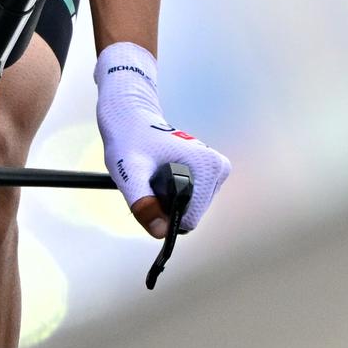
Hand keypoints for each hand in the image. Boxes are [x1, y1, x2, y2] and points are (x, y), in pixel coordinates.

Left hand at [95, 42, 230, 236]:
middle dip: (166, 204)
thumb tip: (161, 232)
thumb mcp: (130, 172)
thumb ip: (143, 202)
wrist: (130, 116)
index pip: (189, 218)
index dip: (163, 212)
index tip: (148, 188)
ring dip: (168, 199)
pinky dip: (172, 193)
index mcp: (209, 166)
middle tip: (148, 178)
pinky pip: (189, 199)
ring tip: (153, 173)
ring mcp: (215, 169)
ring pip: (190, 208)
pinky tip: (160, 173)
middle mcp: (219, 167)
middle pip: (191, 213)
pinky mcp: (209, 171)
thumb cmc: (128, 140)